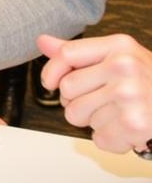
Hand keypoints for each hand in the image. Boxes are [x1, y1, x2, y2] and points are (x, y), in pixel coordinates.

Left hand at [38, 33, 151, 153]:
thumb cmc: (150, 83)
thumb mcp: (119, 57)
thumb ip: (79, 52)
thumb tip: (41, 41)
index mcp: (119, 46)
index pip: (65, 55)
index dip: (51, 72)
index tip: (52, 83)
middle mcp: (124, 67)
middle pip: (67, 89)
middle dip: (76, 101)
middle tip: (102, 102)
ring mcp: (130, 95)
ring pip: (77, 116)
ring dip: (93, 122)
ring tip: (117, 115)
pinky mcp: (134, 124)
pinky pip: (98, 138)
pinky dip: (110, 141)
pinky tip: (127, 130)